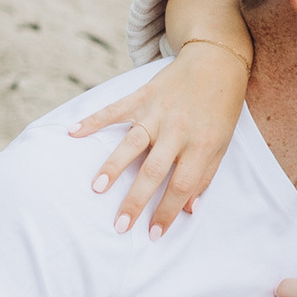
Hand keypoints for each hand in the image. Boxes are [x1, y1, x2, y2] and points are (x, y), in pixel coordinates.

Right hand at [70, 40, 249, 234]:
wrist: (215, 61)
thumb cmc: (221, 108)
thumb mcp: (222, 143)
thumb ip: (205, 176)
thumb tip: (189, 210)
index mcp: (201, 145)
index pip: (182, 185)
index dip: (168, 212)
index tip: (153, 234)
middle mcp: (177, 130)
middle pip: (153, 171)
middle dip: (136, 200)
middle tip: (119, 225)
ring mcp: (157, 112)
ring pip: (132, 143)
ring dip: (113, 166)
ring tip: (97, 188)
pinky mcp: (142, 95)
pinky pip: (115, 110)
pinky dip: (93, 120)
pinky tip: (73, 132)